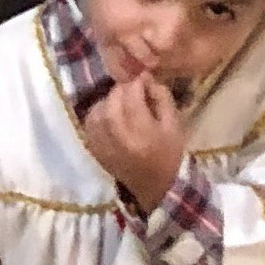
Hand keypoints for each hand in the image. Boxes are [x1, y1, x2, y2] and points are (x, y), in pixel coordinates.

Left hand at [79, 70, 187, 213]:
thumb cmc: (170, 154)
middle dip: (121, 89)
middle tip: (132, 88)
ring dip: (108, 100)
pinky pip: (89, 124)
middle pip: (112, 101)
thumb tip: (147, 79)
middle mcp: (119, 136)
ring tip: (120, 101)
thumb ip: (162, 98)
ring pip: (97, 111)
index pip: (132, 95)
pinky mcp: (95, 150)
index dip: (137, 81)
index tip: (144, 78)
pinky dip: (97, 113)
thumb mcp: (174, 125)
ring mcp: (103, 144)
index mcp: (143, 131)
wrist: (155, 186)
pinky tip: (108, 114)